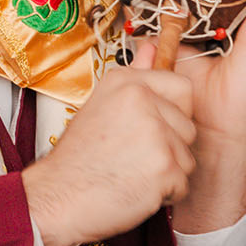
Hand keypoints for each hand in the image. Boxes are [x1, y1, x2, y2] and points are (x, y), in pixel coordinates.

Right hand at [22, 44, 195, 245]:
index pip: (182, 87)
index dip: (172, 113)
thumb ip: (134, 76)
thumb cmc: (78, 158)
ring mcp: (156, 133)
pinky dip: (165, 195)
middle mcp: (142, 100)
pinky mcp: (164, 167)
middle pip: (188, 125)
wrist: (57, 198)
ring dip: (167, 173)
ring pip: (187, 157)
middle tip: (134, 158)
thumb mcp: (101, 105)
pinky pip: (183, 184)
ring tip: (132, 174)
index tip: (150, 129)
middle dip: (171, 147)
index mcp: (127, 83)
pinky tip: (135, 190)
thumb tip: (152, 47)